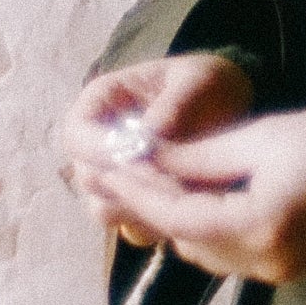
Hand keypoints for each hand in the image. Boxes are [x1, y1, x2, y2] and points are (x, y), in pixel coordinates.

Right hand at [62, 55, 257, 244]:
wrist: (228, 108)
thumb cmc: (208, 84)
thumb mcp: (200, 80)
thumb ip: (176, 102)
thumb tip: (150, 133)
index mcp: (101, 101)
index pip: (77, 134)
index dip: (101, 152)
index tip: (142, 161)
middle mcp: (97, 142)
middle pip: (87, 178)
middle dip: (131, 186)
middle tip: (178, 185)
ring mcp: (111, 176)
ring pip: (104, 208)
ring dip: (144, 207)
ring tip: (189, 193)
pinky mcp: (132, 203)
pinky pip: (130, 225)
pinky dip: (157, 222)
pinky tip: (189, 207)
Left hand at [76, 105, 305, 284]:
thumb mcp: (266, 137)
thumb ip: (202, 156)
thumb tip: (147, 158)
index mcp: (261, 227)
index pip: (177, 217)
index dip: (134, 191)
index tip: (99, 168)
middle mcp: (265, 262)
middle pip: (184, 240)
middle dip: (145, 205)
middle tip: (105, 172)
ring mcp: (276, 271)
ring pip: (201, 249)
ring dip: (171, 216)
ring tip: (137, 178)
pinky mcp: (286, 267)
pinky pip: (226, 251)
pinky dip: (200, 225)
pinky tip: (186, 194)